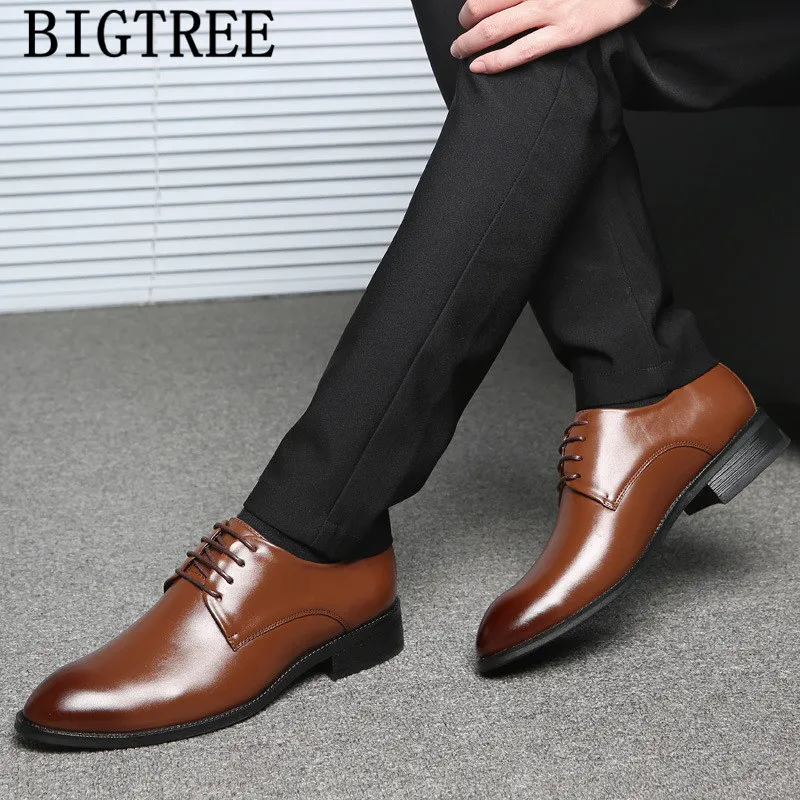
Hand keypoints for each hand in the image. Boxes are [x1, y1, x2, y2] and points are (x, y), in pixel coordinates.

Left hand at [451, 0, 650, 73]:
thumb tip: (514, 2)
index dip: (471, 6)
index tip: (467, 16)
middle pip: (482, 7)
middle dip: (463, 25)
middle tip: (458, 39)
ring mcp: (550, 10)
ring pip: (494, 29)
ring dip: (468, 44)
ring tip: (460, 54)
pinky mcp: (565, 33)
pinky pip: (521, 51)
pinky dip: (494, 62)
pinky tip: (479, 68)